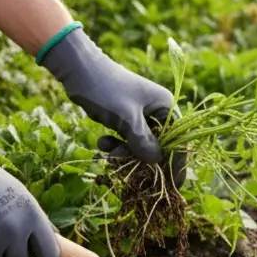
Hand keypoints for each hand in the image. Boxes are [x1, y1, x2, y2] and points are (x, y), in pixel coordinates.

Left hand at [38, 25, 184, 185]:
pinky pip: (126, 141)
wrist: (77, 70)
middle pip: (158, 147)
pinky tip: (102, 141)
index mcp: (166, 107)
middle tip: (123, 166)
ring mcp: (141, 116)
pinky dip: (115, 146)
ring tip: (107, 151)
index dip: (175, 165)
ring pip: (140, 147)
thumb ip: (142, 142)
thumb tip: (156, 163)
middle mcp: (157, 112)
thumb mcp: (125, 119)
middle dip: (140, 159)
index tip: (170, 186)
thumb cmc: (105, 89)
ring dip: (124, 154)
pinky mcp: (125, 119)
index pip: (179, 142)